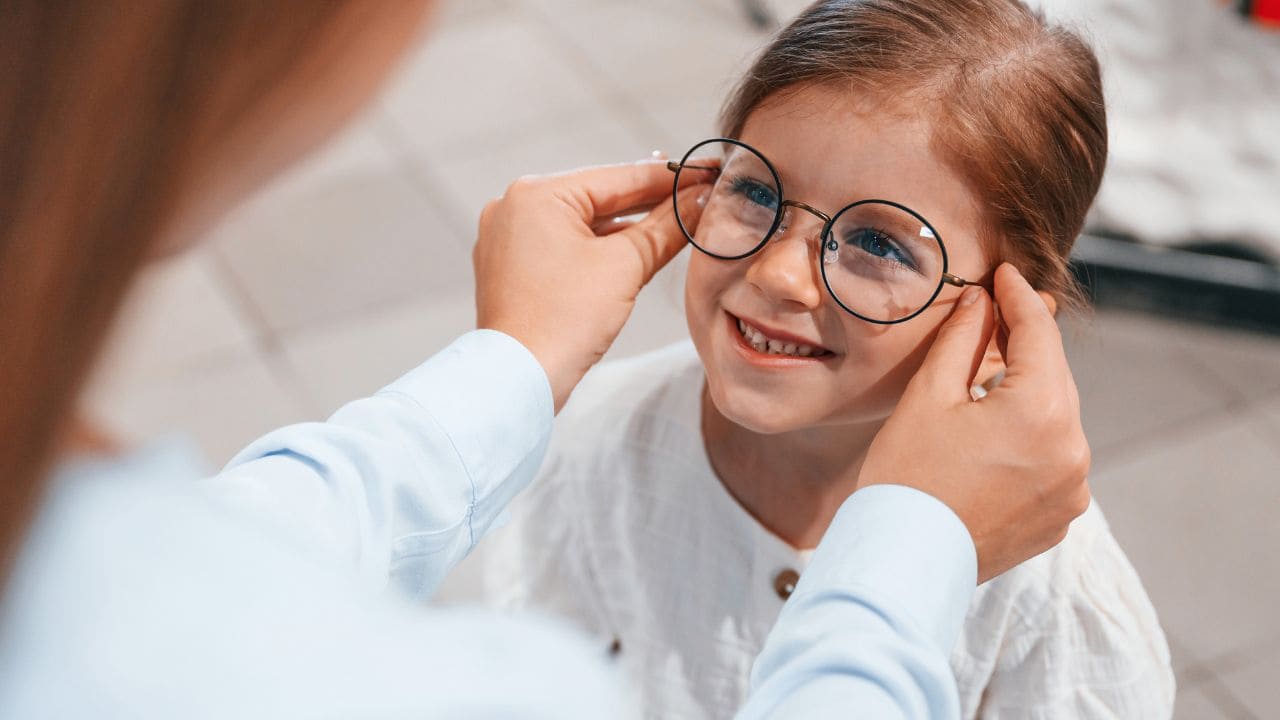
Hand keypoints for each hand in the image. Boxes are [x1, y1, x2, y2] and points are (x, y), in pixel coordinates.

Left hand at [473, 159, 706, 410]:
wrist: (519, 379)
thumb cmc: (564, 322)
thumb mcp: (626, 266)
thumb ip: (666, 227)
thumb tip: (698, 201)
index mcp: (536, 194)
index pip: (619, 177)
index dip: (670, 177)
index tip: (706, 172)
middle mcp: (514, 206)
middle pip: (599, 198)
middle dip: (649, 202)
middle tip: (698, 195)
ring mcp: (507, 237)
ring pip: (582, 223)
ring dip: (626, 227)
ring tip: (674, 222)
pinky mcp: (510, 266)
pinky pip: (564, 244)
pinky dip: (598, 248)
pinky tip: (632, 251)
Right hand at [858, 264, 1090, 582]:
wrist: (901, 563)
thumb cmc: (906, 478)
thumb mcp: (929, 397)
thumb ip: (963, 339)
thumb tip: (982, 300)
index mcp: (1043, 413)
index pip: (1040, 335)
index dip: (1020, 298)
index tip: (1005, 274)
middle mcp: (1072, 451)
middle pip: (1053, 377)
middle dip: (1025, 345)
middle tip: (995, 313)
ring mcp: (1072, 490)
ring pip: (1054, 419)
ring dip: (1026, 394)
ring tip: (987, 378)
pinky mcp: (1059, 518)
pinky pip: (1051, 460)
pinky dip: (1028, 440)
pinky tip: (992, 436)